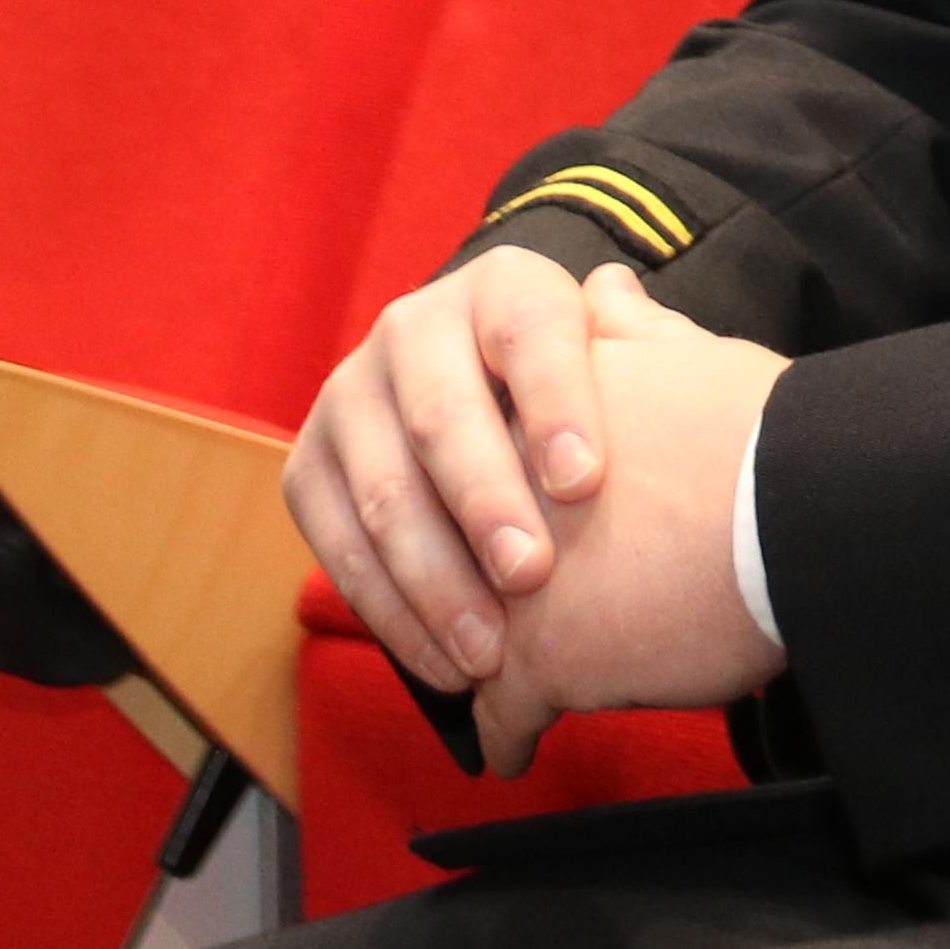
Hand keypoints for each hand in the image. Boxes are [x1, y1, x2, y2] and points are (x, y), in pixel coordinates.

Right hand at [289, 244, 611, 695]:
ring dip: (436, 580)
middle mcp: (413, 327)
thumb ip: (639, 341)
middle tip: (533, 577)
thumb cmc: (587, 391)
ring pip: (384, 491)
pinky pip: (338, 546)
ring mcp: (350, 396)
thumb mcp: (620, 353)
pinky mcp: (309, 468)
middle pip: (443, 416)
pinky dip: (392, 613)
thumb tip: (623, 297)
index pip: (530, 334)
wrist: (495, 401)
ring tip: (491, 651)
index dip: (556, 405)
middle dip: (486, 504)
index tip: (586, 482)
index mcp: (502, 286)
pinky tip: (444, 662)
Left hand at [456, 268, 785, 776]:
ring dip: (467, 669)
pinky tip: (514, 750)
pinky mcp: (534, 662)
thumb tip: (606, 287)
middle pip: (446, 553)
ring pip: (456, 639)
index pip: (467, 460)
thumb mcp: (693, 359)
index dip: (470, 505)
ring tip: (479, 694)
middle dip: (447, 594)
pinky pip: (497, 717)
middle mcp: (497, 494)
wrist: (801, 511)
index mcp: (528, 413)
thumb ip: (634, 330)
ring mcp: (506, 582)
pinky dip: (506, 736)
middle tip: (464, 627)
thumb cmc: (764, 436)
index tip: (490, 534)